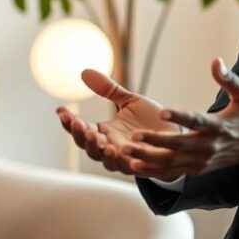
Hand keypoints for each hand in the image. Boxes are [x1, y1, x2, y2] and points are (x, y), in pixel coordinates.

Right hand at [56, 69, 178, 175]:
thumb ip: (109, 90)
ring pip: (104, 160)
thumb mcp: (130, 101)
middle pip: (88, 146)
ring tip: (94, 134)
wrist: (178, 137)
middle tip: (77, 123)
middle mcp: (111, 147)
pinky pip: (128, 166)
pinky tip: (115, 149)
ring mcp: (125, 158)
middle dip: (80, 136)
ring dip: (97, 148)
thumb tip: (85, 72)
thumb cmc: (151, 121)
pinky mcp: (142, 166)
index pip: (82, 129)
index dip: (69, 123)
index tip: (60, 111)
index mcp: (105, 132)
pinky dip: (120, 159)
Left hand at [121, 58, 238, 179]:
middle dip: (155, 141)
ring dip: (149, 157)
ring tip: (127, 152)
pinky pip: (174, 172)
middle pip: (179, 145)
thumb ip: (229, 79)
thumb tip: (216, 61)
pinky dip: (155, 171)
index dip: (179, 116)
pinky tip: (135, 166)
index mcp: (219, 126)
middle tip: (133, 136)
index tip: (162, 110)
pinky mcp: (198, 169)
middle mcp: (209, 146)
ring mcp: (203, 160)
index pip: (197, 121)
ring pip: (173, 162)